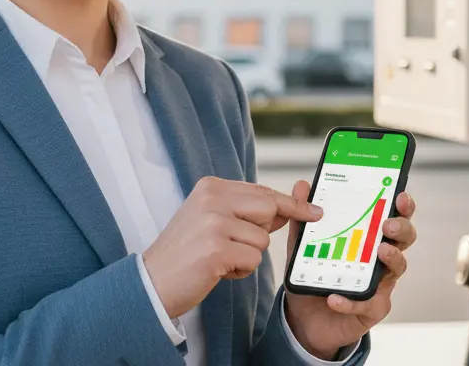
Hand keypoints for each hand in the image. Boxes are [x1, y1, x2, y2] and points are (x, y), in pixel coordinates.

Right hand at [142, 176, 323, 318]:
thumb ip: (246, 212)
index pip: (262, 191)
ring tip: (218, 259)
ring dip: (247, 256)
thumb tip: (289, 210)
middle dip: (260, 234)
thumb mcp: (212, 221)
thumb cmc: (186, 253)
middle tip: (233, 246)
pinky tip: (217, 271)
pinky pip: (253, 260)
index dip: (290, 204)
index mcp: (211, 187)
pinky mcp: (216, 249)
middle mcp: (212, 199)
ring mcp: (213, 222)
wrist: (152, 281)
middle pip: (269, 210)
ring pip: (262, 240)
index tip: (315, 211)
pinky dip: (240, 271)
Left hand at [283, 180, 416, 358]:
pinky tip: (334, 298)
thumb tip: (302, 186)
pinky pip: (366, 303)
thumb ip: (302, 218)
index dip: (402, 206)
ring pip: (397, 269)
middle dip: (401, 228)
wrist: (305, 318)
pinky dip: (350, 300)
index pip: (391, 216)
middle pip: (404, 240)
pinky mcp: (371, 309)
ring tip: (379, 251)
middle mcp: (380, 259)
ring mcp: (380, 284)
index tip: (400, 195)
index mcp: (368, 238)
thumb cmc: (314, 276)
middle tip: (388, 224)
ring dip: (391, 258)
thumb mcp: (303, 245)